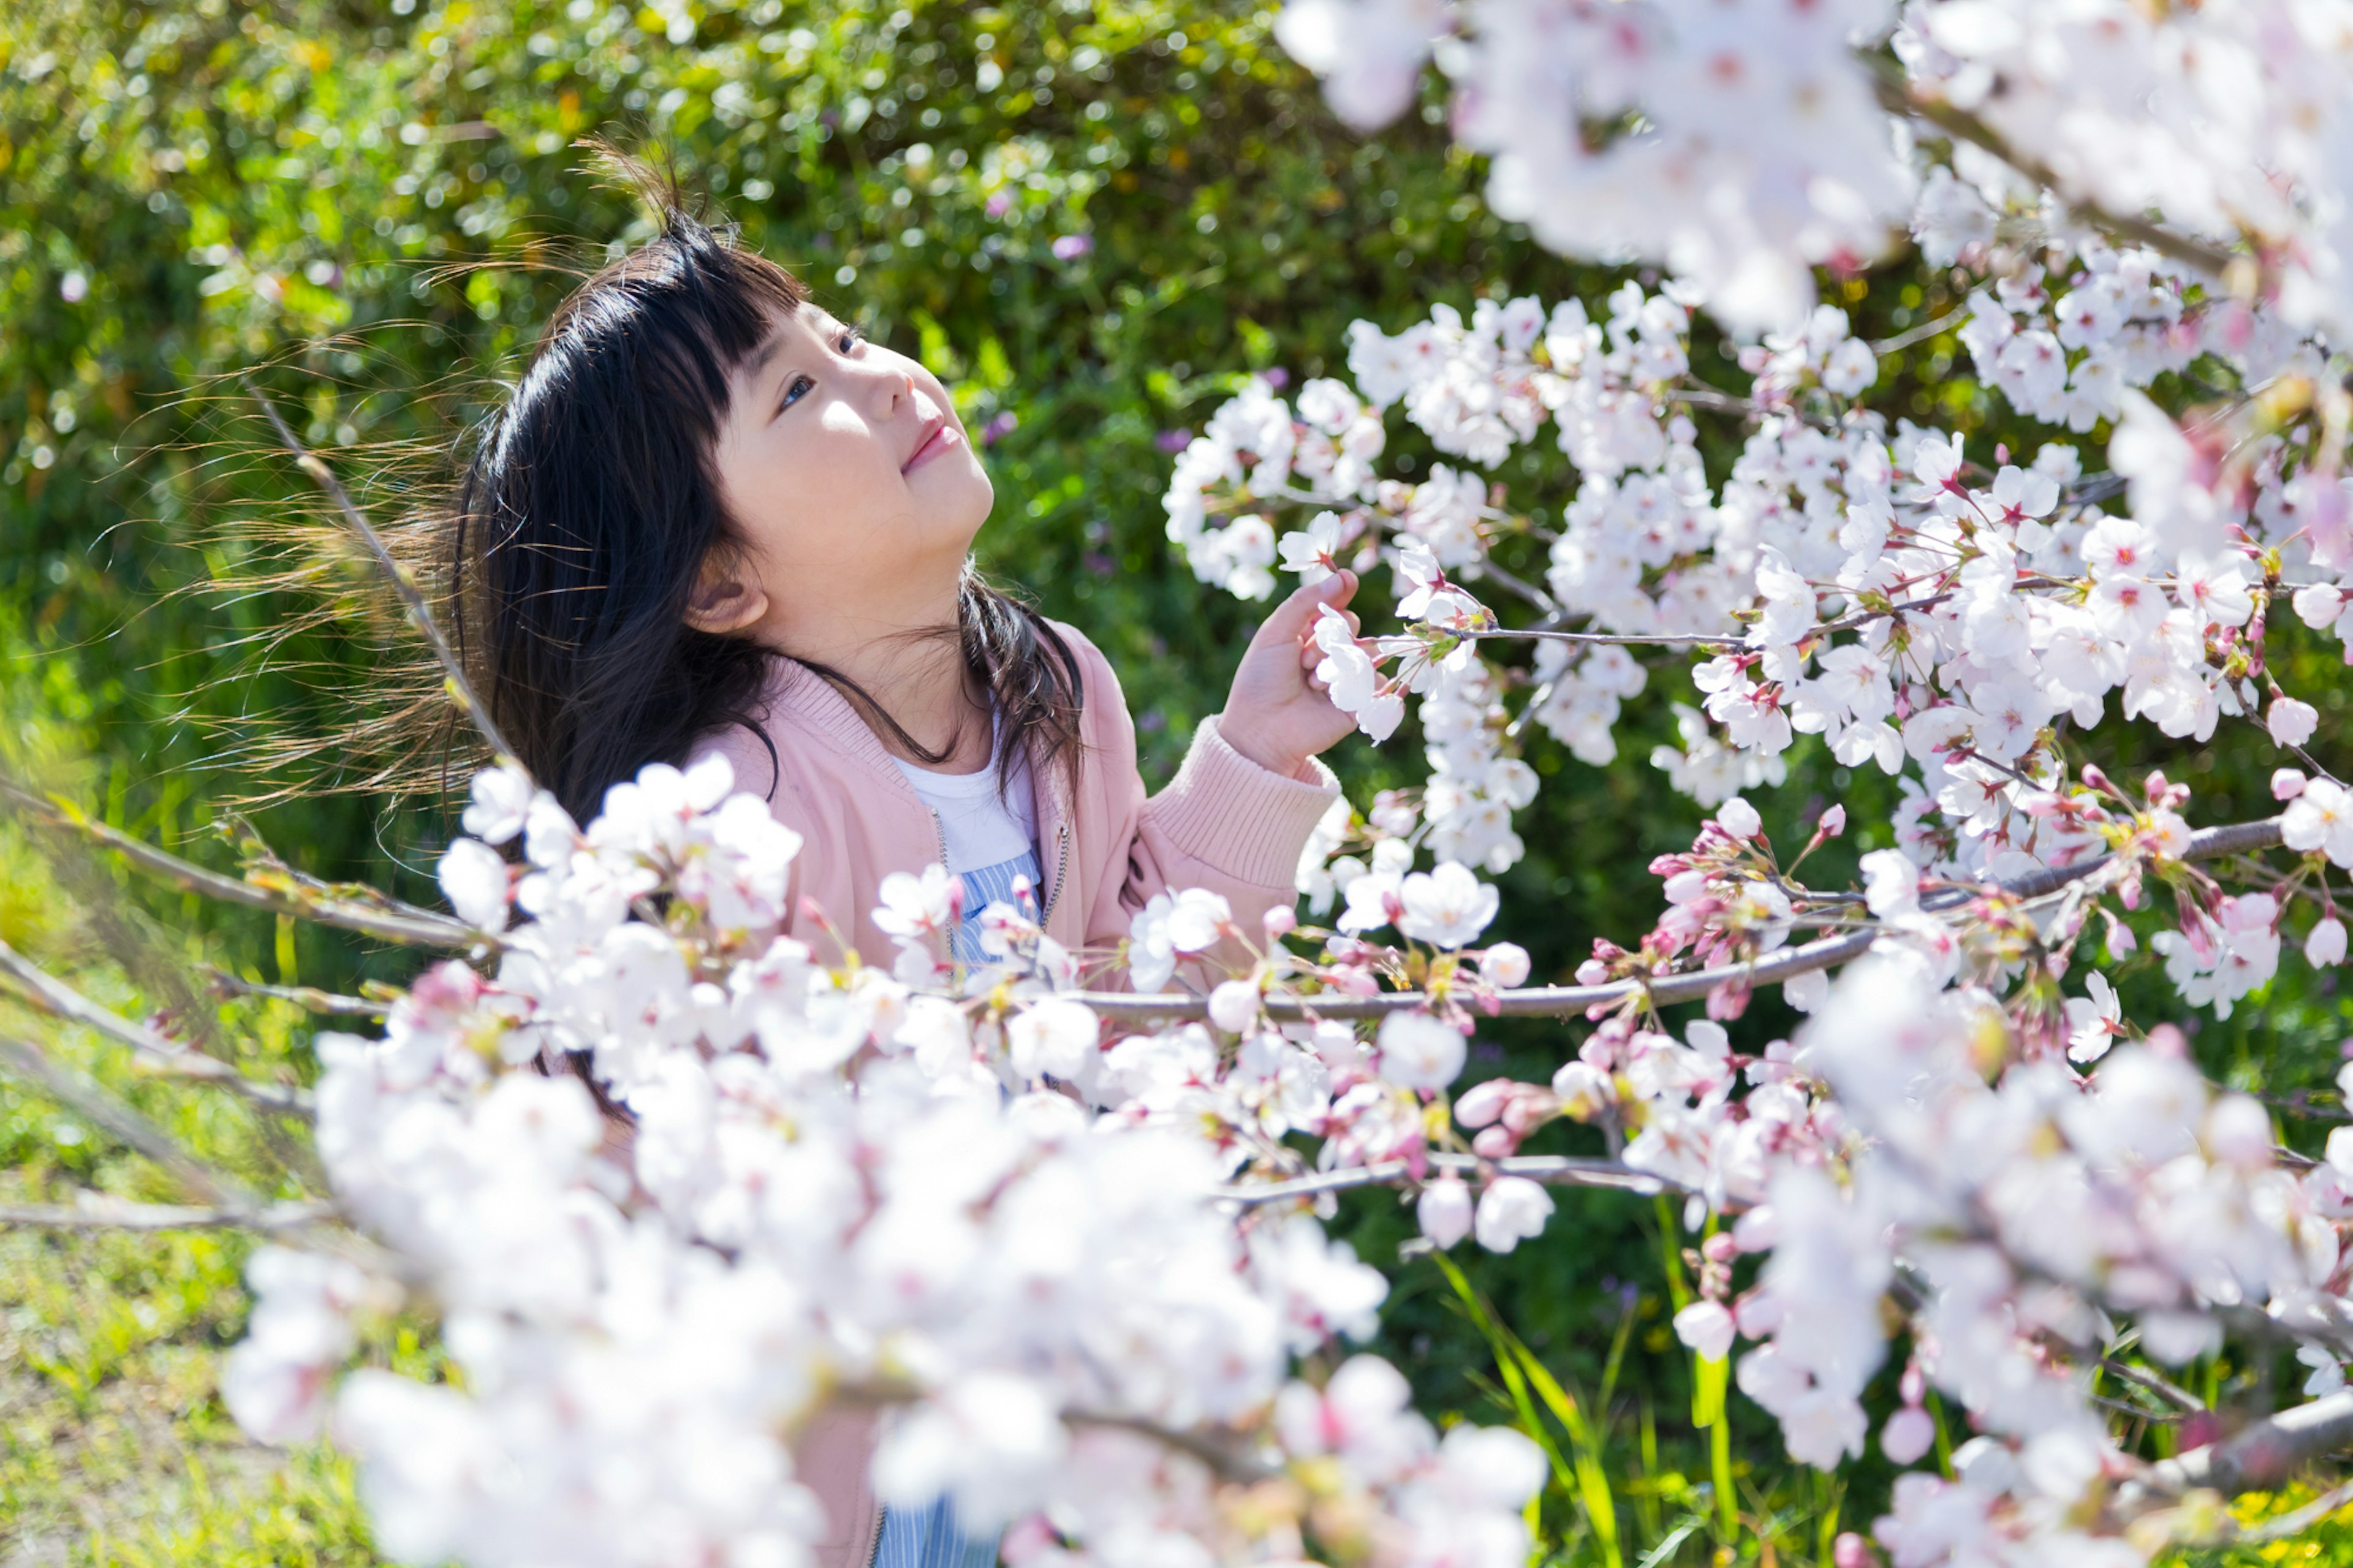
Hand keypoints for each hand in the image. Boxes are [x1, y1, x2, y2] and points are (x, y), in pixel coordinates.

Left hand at [1217, 572, 1362, 778]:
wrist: (1262, 729)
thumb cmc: (1261, 680)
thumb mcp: (1275, 632)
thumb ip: (1305, 601)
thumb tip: (1344, 576)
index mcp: (1305, 633)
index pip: (1333, 604)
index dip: (1340, 593)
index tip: (1346, 583)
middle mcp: (1327, 652)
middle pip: (1350, 624)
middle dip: (1328, 637)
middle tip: (1303, 660)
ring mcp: (1344, 676)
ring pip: (1365, 650)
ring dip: (1336, 662)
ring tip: (1311, 682)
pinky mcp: (1358, 701)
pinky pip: (1377, 679)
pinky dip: (1356, 683)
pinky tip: (1330, 695)